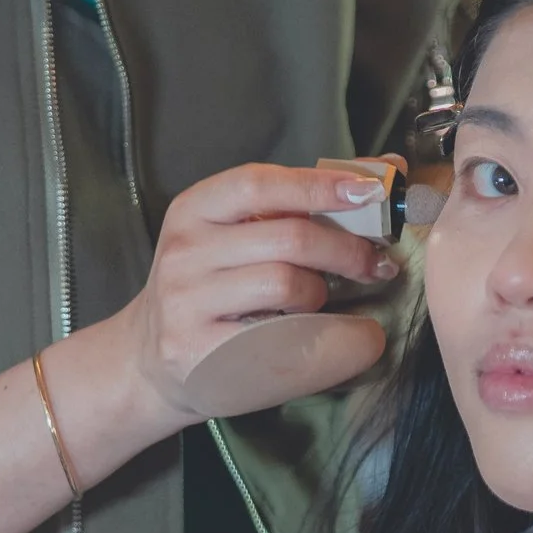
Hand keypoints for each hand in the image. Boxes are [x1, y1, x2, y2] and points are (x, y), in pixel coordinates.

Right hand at [116, 162, 403, 424]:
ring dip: (322, 295)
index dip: (320, 185)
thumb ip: (297, 205)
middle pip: (289, 238)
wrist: (151, 360)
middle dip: (347, 250)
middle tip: (377, 263)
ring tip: (318, 303)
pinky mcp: (200, 351)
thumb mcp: (237, 237)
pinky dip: (322, 338)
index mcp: (195, 210)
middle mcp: (185, 251)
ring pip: (287, 286)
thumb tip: (382, 171)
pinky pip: (283, 339)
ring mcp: (188, 303)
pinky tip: (323, 336)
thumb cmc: (213, 290)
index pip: (260, 183)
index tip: (371, 192)